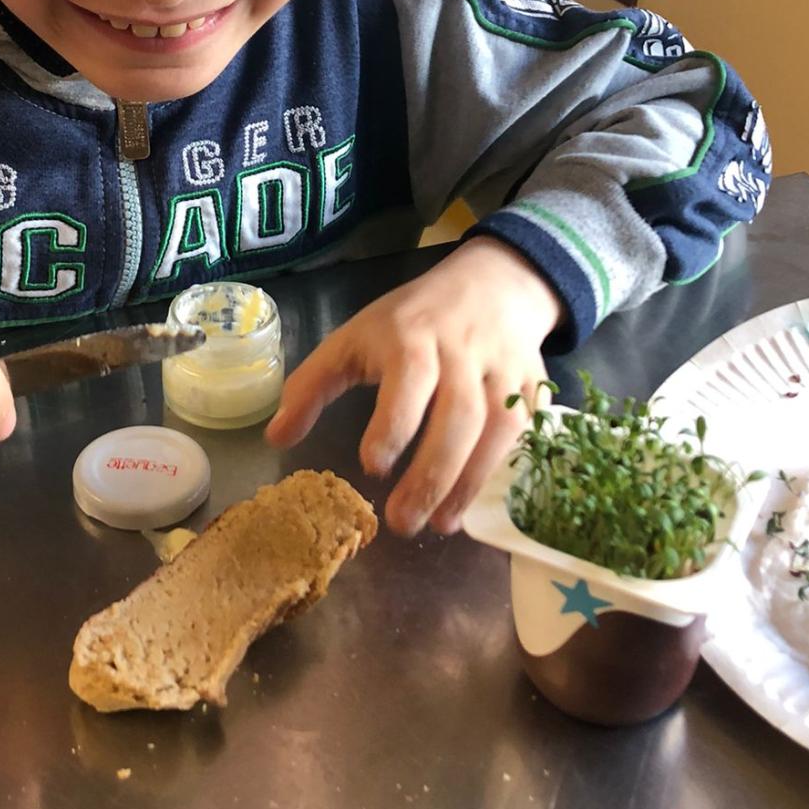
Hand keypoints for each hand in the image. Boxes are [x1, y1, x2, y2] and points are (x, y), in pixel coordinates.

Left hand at [265, 237, 559, 537]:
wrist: (494, 284)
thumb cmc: (411, 319)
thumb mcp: (355, 337)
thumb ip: (314, 384)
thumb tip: (277, 438)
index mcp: (412, 334)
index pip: (410, 379)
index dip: (394, 425)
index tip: (373, 467)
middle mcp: (464, 352)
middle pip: (459, 415)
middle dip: (433, 473)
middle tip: (403, 523)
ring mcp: (504, 370)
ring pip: (497, 430)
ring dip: (469, 482)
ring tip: (440, 525)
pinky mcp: (532, 388)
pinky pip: (523, 434)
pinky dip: (501, 471)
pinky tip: (472, 501)